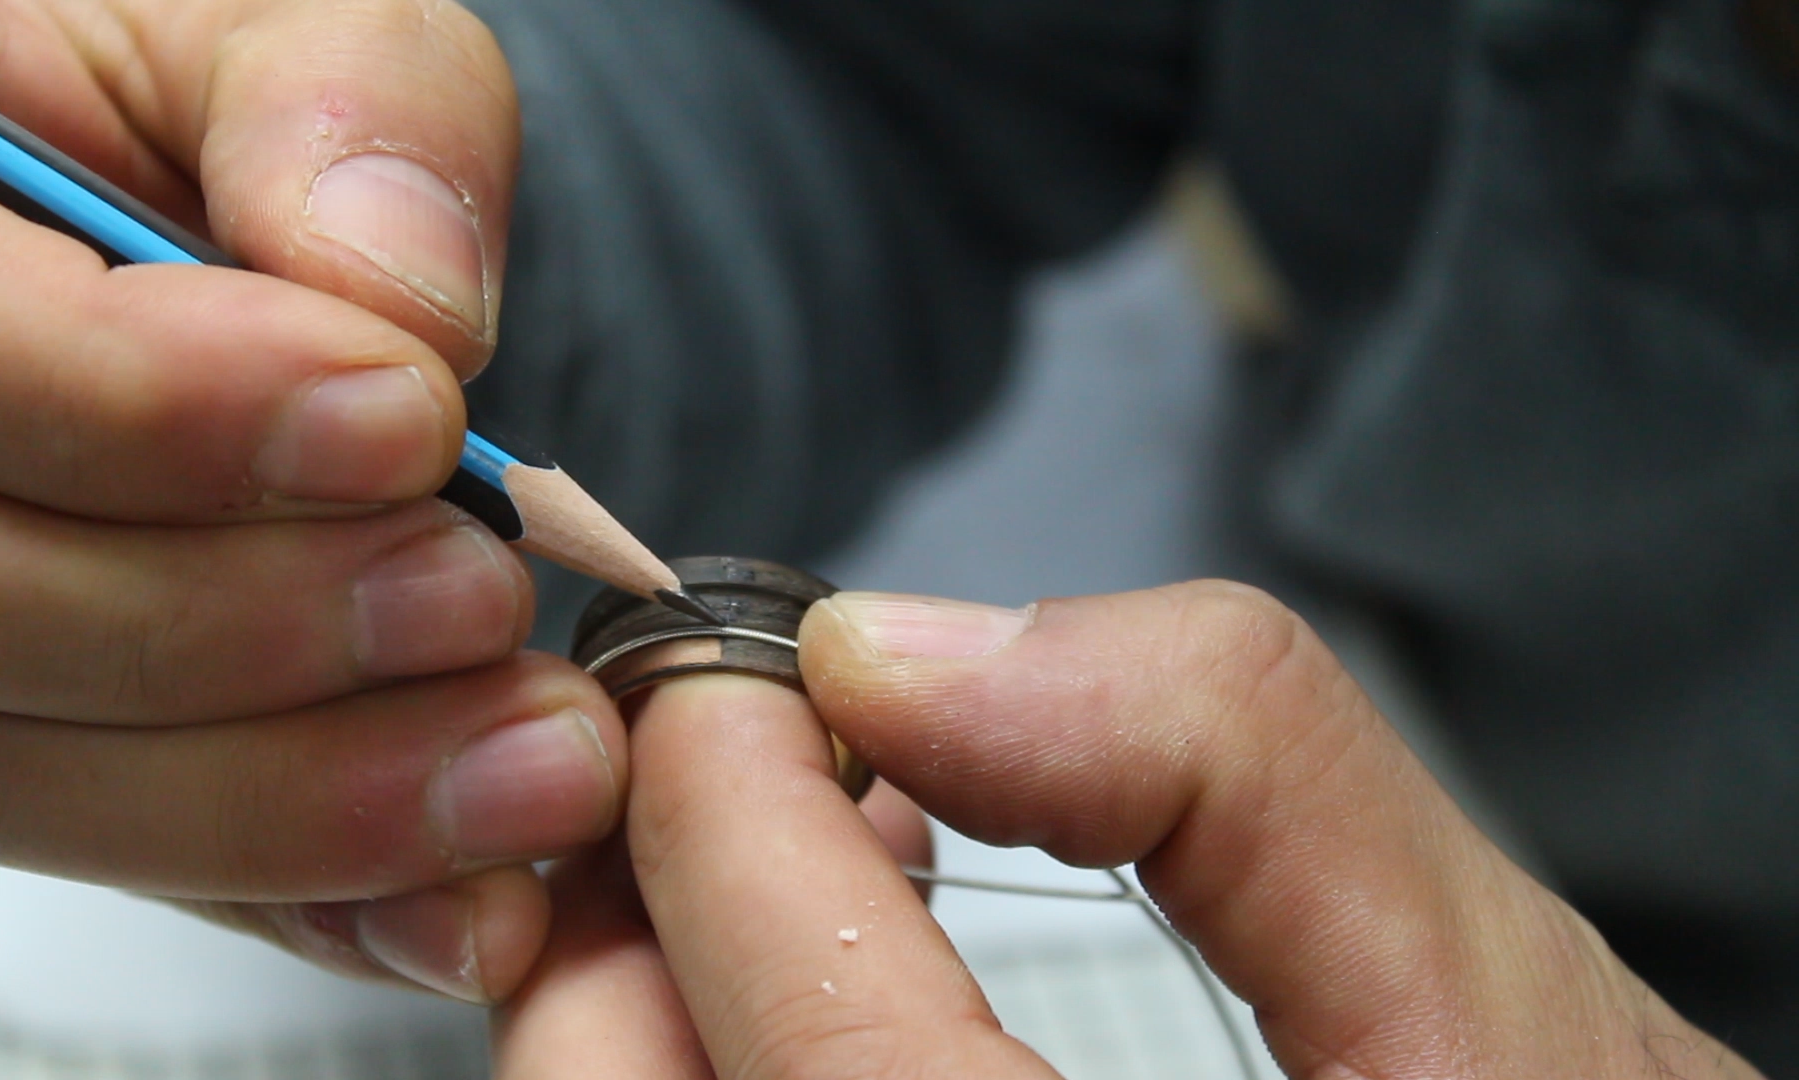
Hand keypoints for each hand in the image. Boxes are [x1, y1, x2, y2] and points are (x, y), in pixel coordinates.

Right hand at [0, 0, 620, 1001]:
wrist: (198, 218)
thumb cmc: (208, 110)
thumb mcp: (267, 21)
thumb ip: (334, 101)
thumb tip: (398, 291)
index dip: (125, 403)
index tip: (400, 421)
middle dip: (226, 628)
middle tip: (473, 599)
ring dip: (274, 799)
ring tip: (522, 766)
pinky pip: (84, 845)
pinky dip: (278, 888)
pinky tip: (448, 897)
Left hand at [493, 583, 1765, 1077]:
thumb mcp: (1506, 1004)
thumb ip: (1242, 770)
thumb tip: (930, 653)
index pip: (825, 1042)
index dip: (735, 808)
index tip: (743, 678)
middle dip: (646, 911)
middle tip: (731, 760)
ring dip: (670, 983)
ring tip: (799, 850)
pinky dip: (735, 1055)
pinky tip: (825, 983)